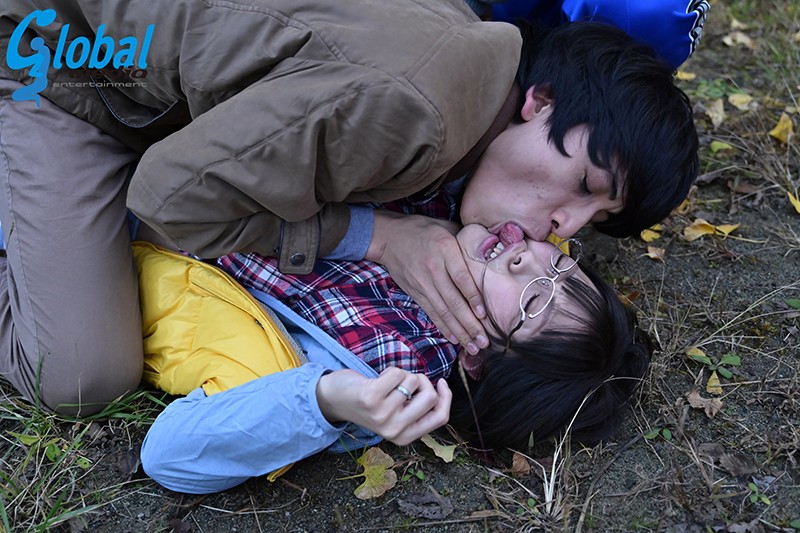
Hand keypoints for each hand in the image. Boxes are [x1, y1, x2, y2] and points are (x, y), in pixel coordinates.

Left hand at [316, 367, 450, 444]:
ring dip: (403, 375)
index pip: (440, 418)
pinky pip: (398, 373)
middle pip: (431, 398)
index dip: (446, 397)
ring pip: (413, 381)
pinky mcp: (372, 398)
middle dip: (424, 381)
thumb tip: (442, 392)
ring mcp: (383, 415)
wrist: (334, 399)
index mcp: (404, 437)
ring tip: (387, 383)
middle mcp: (394, 430)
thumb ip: (417, 411)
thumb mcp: (397, 416)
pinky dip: (391, 371)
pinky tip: (378, 379)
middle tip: (409, 380)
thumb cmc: (371, 403)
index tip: (442, 383)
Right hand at [365, 210, 488, 354]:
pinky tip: (454, 339)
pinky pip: (431, 313)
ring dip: (459, 332)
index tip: (484, 315)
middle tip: (484, 342)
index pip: (461, 278)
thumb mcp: (446, 226)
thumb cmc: (423, 230)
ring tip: (473, 347)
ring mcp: (423, 283)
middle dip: (470, 325)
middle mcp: (433, 269)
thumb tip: (491, 248)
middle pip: (453, 301)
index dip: (473, 298)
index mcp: (445, 249)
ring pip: (443, 311)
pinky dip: (443, 327)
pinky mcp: (416, 293)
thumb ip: (466, 239)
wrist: (388, 237)